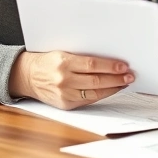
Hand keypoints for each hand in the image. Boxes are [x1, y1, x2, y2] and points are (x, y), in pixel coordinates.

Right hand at [8, 50, 132, 109]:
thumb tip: (109, 59)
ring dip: (113, 88)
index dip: (111, 66)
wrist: (27, 76)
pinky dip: (102, 95)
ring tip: (124, 83)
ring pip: (95, 92)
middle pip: (96, 80)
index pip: (93, 64)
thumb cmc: (48, 61)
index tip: (124, 65)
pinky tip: (111, 90)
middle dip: (116, 78)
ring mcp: (64, 94)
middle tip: (130, 75)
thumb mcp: (63, 53)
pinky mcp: (66, 104)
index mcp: (63, 62)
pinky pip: (88, 100)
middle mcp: (64, 79)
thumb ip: (83, 57)